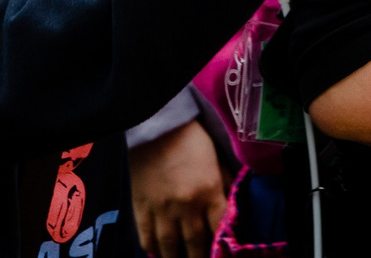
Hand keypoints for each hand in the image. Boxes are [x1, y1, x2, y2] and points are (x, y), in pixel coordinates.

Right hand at [129, 119, 225, 257]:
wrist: (155, 125)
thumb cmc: (190, 139)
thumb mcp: (216, 159)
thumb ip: (222, 184)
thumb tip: (229, 205)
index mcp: (208, 191)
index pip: (218, 228)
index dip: (220, 244)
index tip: (220, 251)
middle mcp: (186, 205)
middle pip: (195, 243)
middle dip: (198, 257)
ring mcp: (161, 209)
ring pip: (169, 245)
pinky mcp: (141, 206)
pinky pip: (146, 235)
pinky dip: (151, 248)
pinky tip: (157, 253)